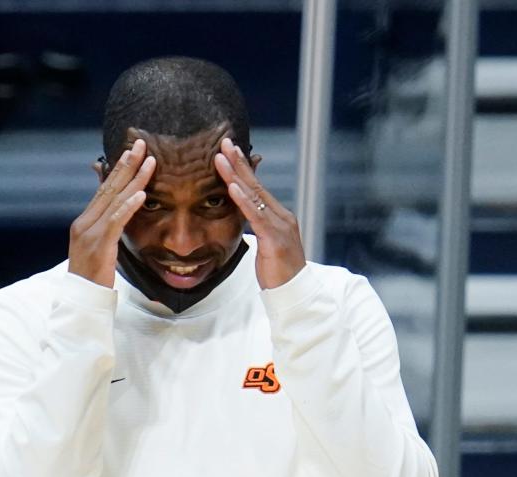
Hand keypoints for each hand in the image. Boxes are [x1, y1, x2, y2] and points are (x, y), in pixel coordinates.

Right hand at [69, 139, 155, 287]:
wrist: (82, 299)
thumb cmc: (94, 274)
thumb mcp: (101, 245)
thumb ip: (108, 224)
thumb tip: (119, 212)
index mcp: (85, 220)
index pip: (104, 189)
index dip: (119, 168)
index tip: (132, 150)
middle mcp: (85, 222)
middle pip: (109, 188)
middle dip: (127, 164)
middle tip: (141, 143)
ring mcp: (90, 233)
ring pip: (115, 200)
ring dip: (134, 179)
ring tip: (149, 162)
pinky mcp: (99, 245)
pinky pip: (116, 221)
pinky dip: (128, 206)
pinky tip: (141, 194)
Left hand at [215, 137, 305, 288]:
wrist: (295, 294)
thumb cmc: (277, 272)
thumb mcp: (264, 244)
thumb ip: (255, 227)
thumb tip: (242, 214)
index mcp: (278, 217)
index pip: (256, 188)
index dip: (241, 168)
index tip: (228, 150)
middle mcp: (281, 216)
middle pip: (256, 184)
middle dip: (238, 162)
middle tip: (224, 142)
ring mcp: (280, 226)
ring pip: (254, 196)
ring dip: (236, 175)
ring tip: (222, 157)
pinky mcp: (276, 239)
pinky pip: (257, 216)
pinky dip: (243, 200)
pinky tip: (232, 187)